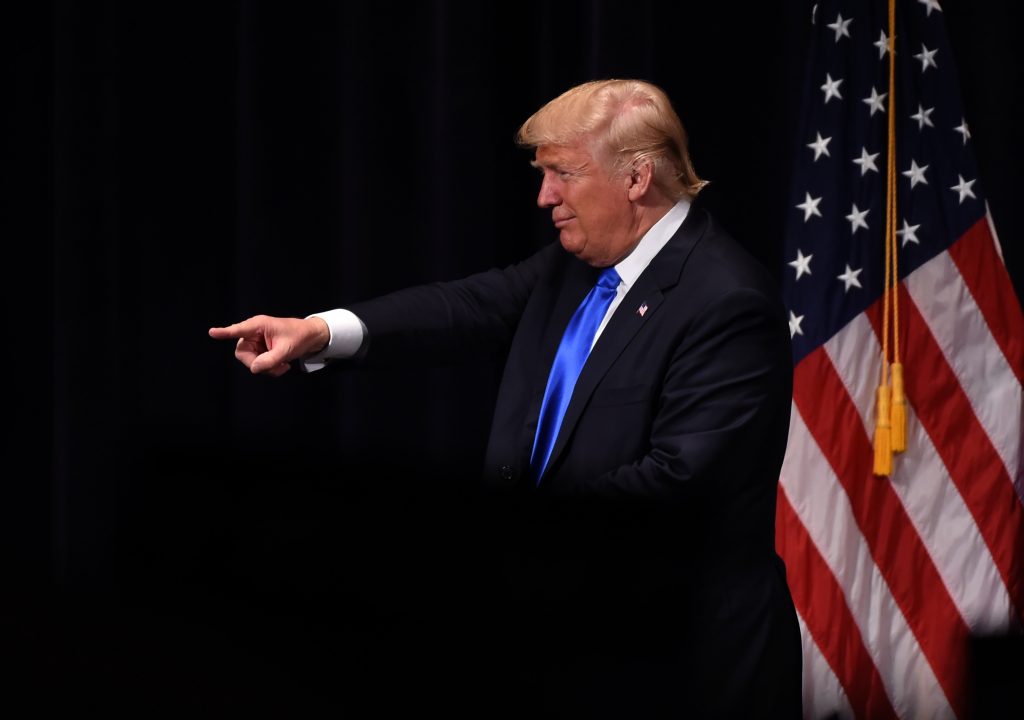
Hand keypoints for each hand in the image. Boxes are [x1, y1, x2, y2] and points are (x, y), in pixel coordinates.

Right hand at [208, 315, 329, 375]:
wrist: (310, 337)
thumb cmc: (299, 337)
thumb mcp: (286, 349)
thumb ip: (270, 360)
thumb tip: (254, 369)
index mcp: (258, 325)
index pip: (238, 330)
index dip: (224, 332)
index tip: (212, 332)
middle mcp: (253, 333)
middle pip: (242, 353)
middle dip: (257, 364)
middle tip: (276, 367)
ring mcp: (256, 342)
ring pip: (250, 361)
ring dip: (266, 368)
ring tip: (283, 366)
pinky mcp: (260, 350)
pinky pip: (257, 364)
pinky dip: (269, 369)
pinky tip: (282, 366)